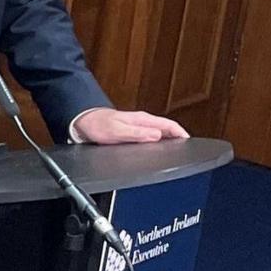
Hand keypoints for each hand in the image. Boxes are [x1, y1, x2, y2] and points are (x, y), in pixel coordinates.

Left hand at [70, 107, 188, 143]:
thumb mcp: (117, 131)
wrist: (82, 121)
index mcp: (141, 120)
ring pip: (159, 132)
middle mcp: (141, 122)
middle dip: (177, 137)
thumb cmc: (97, 125)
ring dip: (168, 140)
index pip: (168, 125)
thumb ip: (136, 134)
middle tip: (185, 149)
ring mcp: (137, 126)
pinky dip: (157, 142)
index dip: (181, 133)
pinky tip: (155, 149)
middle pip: (166, 129)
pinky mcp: (131, 131)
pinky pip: (149, 136)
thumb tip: (156, 136)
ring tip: (174, 150)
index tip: (189, 142)